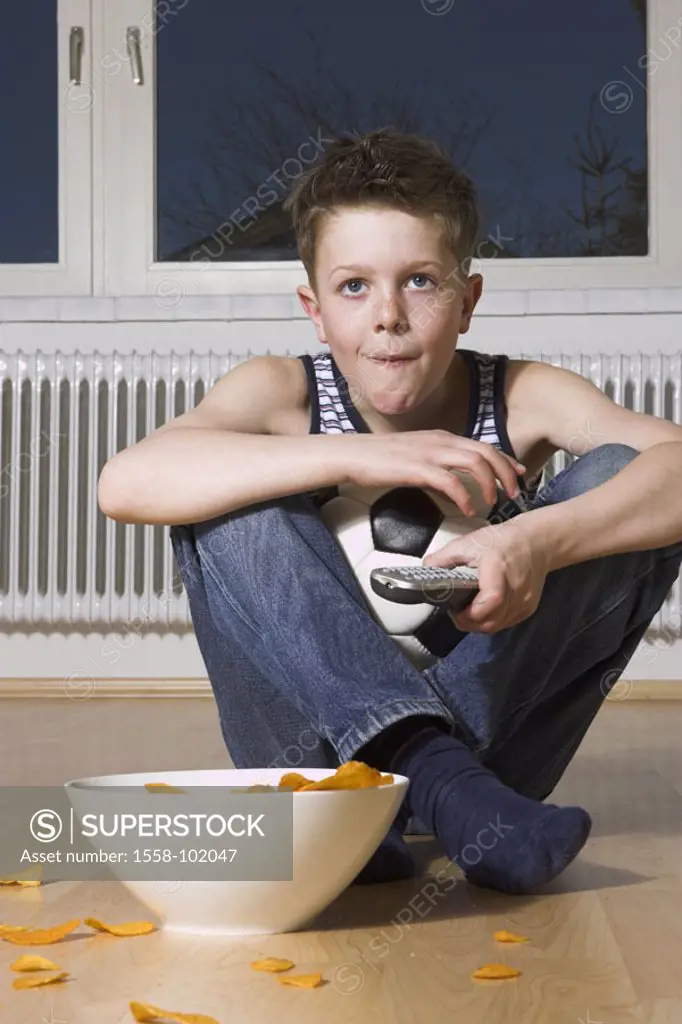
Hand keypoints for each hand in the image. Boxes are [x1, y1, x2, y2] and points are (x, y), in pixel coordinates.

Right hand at [347, 430, 525, 514]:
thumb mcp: (416, 455)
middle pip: (486, 452)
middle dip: (506, 473)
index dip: (505, 460)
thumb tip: (453, 483)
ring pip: (475, 463)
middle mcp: (442, 441)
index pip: (483, 446)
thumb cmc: (380, 458)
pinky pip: (452, 482)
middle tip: (514, 493)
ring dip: (489, 484)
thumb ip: (438, 464)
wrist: (353, 454)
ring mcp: (431, 453)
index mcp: (443, 438)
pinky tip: (468, 509)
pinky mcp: (419, 468)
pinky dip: (465, 496)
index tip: (519, 473)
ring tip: (493, 502)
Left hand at [423, 519, 549, 632]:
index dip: (470, 613)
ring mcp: (524, 602)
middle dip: (468, 622)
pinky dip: (492, 620)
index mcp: (499, 570)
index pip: (491, 600)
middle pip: (490, 621)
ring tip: (468, 609)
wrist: (537, 542)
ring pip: (497, 626)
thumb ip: (444, 558)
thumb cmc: (503, 540)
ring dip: (479, 623)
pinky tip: (483, 608)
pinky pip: (505, 623)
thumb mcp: (469, 542)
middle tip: (456, 611)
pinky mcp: (528, 609)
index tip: (454, 611)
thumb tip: (425, 570)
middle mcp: (516, 589)